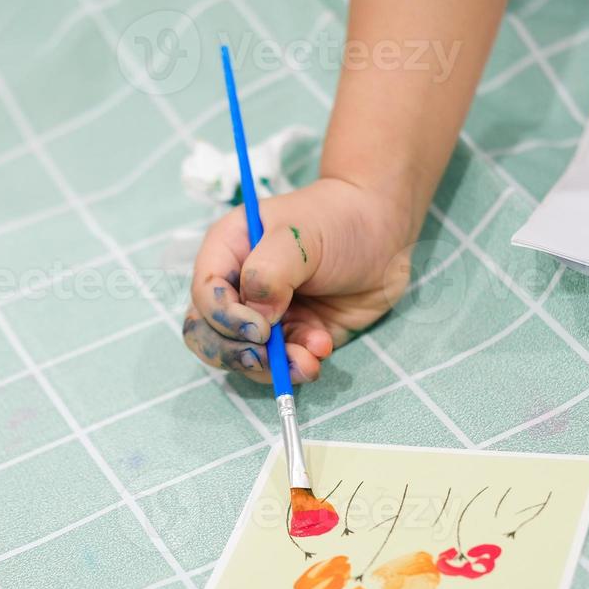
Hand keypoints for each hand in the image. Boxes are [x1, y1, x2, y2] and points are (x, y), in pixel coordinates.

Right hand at [181, 176, 414, 383]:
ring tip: (308, 361)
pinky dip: (299, 365)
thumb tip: (257, 321)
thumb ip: (269, 274)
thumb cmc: (337, 221)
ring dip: (272, 367)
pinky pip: (281, 364)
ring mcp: (264, 315)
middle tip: (266, 356)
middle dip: (236, 353)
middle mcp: (238, 287)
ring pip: (243, 358)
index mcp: (228, 252)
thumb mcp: (299, 236)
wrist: (384, 234)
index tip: (261, 328)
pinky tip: (322, 346)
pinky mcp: (293, 335)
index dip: (224, 318)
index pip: (205, 295)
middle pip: (208, 334)